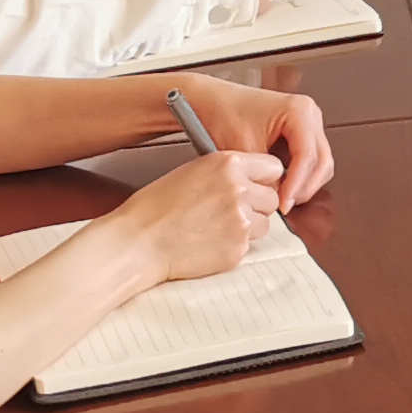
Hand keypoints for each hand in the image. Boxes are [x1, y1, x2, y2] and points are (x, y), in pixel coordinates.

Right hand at [106, 146, 282, 283]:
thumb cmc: (154, 208)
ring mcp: (241, 221)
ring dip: (248, 227)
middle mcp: (240, 190)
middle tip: (232, 211)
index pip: (273, 167)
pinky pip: (249, 246)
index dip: (265, 179)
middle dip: (257, 205)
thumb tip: (250, 179)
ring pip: (264, 224)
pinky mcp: (238, 248)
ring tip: (215, 228)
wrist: (137, 242)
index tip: (259, 186)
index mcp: (228, 164)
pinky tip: (209, 242)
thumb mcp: (192, 172)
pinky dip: (234, 246)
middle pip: (272, 198)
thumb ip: (226, 173)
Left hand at [169, 73, 332, 204]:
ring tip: (283, 198)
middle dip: (305, 187)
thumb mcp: (243, 149)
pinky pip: (310, 160)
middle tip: (285, 205)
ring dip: (305, 183)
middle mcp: (308, 114)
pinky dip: (300, 177)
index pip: (307, 155)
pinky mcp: (300, 133)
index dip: (297, 184)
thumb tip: (278, 198)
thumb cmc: (223, 113)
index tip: (284, 203)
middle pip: (321, 160)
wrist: (210, 101)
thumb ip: (265, 176)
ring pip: (320, 162)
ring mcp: (307, 123)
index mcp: (298, 110)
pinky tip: (283, 187)